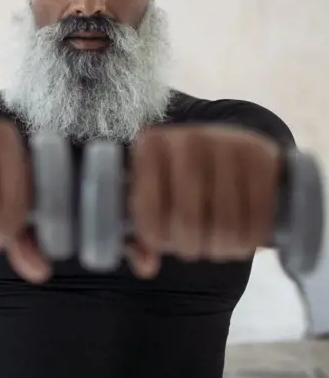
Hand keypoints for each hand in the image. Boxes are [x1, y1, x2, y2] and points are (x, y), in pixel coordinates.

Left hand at [126, 125, 280, 277]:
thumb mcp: (157, 196)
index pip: (147, 211)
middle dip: (191, 246)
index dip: (158, 239)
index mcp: (151, 146)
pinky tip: (245, 235)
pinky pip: (258, 219)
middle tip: (195, 244)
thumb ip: (143, 234)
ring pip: (225, 226)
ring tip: (219, 241)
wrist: (235, 149)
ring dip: (223, 248)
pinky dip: (252, 240)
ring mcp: (227, 144)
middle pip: (187, 222)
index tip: (165, 238)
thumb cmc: (185, 179)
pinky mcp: (262, 156)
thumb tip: (146, 265)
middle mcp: (187, 139)